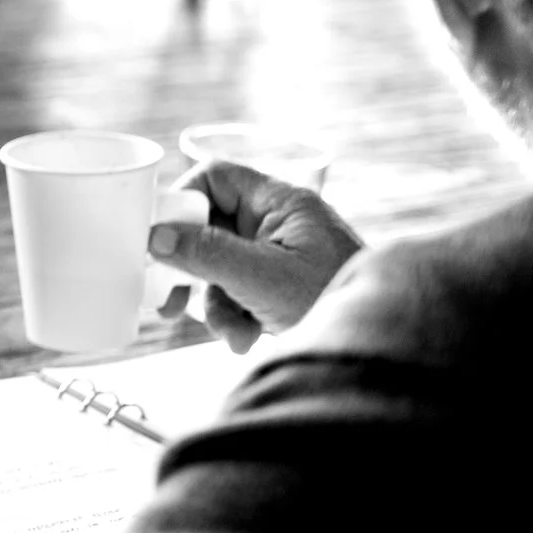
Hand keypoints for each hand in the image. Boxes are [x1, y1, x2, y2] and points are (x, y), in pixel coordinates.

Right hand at [148, 161, 364, 351]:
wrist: (375, 353)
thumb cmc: (333, 302)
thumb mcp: (261, 279)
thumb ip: (207, 253)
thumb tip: (157, 236)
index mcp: (281, 203)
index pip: (216, 178)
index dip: (183, 201)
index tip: (159, 236)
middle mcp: (277, 222)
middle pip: (210, 226)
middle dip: (193, 268)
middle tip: (168, 296)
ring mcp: (278, 254)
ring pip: (218, 264)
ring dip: (215, 303)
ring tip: (234, 334)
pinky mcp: (277, 284)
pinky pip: (235, 289)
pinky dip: (233, 316)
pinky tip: (246, 338)